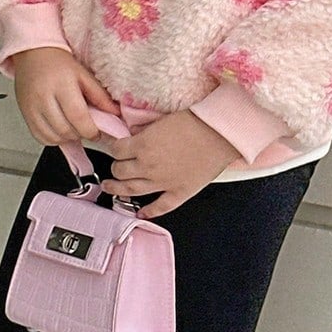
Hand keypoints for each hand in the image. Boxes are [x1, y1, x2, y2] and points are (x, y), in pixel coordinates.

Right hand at [9, 46, 120, 146]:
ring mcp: (31, 107)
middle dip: (80, 135)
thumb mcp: (83, 74)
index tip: (98, 133)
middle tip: (86, 128)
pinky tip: (60, 130)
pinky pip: (39, 137)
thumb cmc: (58, 63)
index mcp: (61, 84)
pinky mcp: (24, 114)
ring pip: (52, 137)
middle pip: (65, 130)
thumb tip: (115, 114)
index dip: (91, 130)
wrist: (32, 55)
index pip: (78, 117)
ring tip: (73, 128)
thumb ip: (99, 96)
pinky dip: (52, 139)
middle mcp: (43, 97)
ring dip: (67, 139)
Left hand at [96, 110, 238, 218]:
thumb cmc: (195, 121)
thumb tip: (134, 132)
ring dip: (117, 189)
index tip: (114, 148)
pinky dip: (148, 212)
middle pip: (120, 171)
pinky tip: (140, 213)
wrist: (220, 133)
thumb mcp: (162, 118)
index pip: (116, 150)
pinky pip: (160, 207)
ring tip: (110, 188)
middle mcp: (147, 166)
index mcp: (142, 146)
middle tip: (115, 166)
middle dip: (115, 168)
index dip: (113, 148)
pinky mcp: (179, 192)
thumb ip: (144, 127)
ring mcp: (162, 182)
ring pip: (131, 190)